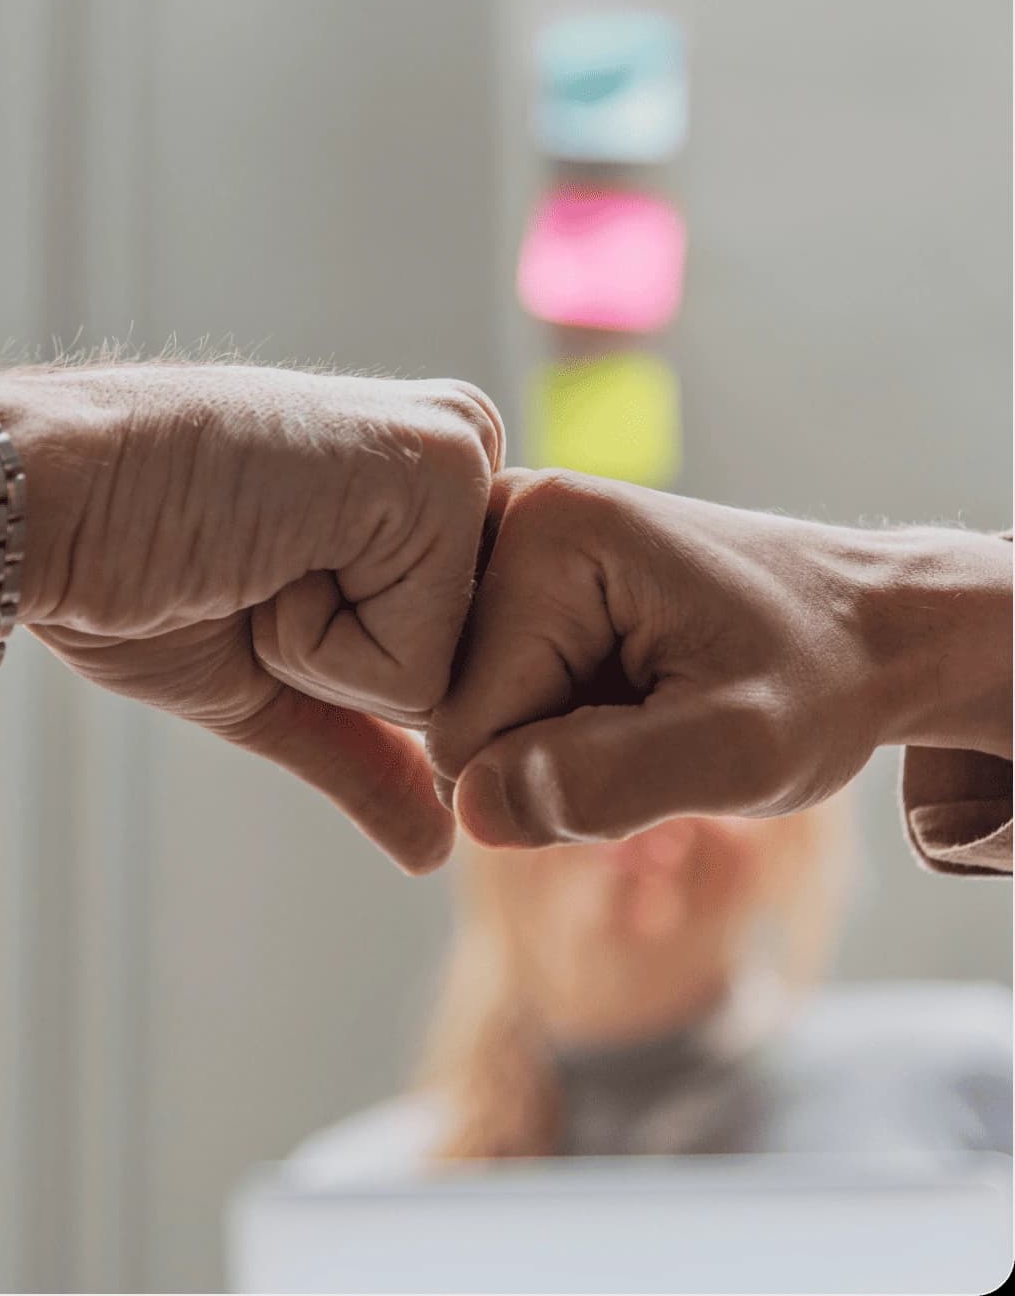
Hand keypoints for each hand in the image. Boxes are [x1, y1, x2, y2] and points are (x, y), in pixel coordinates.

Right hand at [0, 364, 502, 869]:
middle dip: (350, 671)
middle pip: (475, 678)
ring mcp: (465, 456)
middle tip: (261, 572)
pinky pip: (422, 665)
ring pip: (452, 680)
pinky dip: (320, 647)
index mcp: (437, 493)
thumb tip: (438, 848)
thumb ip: (365, 753)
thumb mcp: (269, 680)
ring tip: (260, 558)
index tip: (262, 584)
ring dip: (328, 657)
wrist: (48, 501)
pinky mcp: (444, 465)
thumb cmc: (136, 569)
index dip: (351, 676)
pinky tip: (265, 553)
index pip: (465, 668)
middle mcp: (472, 456)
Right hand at [429, 470, 1010, 846]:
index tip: (655, 742)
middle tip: (657, 724)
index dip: (551, 777)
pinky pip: (490, 685)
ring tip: (646, 702)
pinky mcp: (522, 568)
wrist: (869, 627)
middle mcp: (512, 513)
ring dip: (552, 736)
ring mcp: (512, 537)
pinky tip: (624, 688)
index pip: (462, 725)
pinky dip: (553, 714)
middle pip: (453, 709)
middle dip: (547, 753)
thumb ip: (607, 781)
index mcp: (549, 533)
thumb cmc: (820, 679)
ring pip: (468, 705)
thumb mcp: (740, 749)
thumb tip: (471, 808)